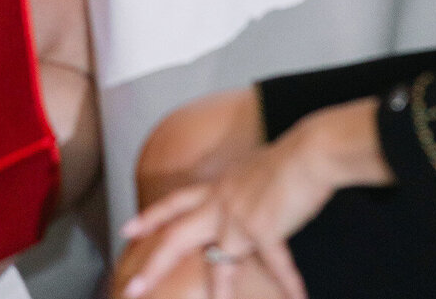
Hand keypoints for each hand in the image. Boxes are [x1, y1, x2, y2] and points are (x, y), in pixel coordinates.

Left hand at [119, 129, 327, 298]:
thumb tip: (246, 195)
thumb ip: (243, 188)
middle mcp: (221, 202)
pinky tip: (299, 297)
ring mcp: (238, 217)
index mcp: (219, 187)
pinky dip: (289, 283)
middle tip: (132, 289)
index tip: (127, 230)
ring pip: (218, 263)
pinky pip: (276, 265)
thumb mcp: (254, 170)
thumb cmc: (290, 158)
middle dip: (154, 264)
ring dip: (221, 292)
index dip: (152, 217)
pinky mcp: (262, 229)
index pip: (176, 202)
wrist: (308, 152)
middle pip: (177, 236)